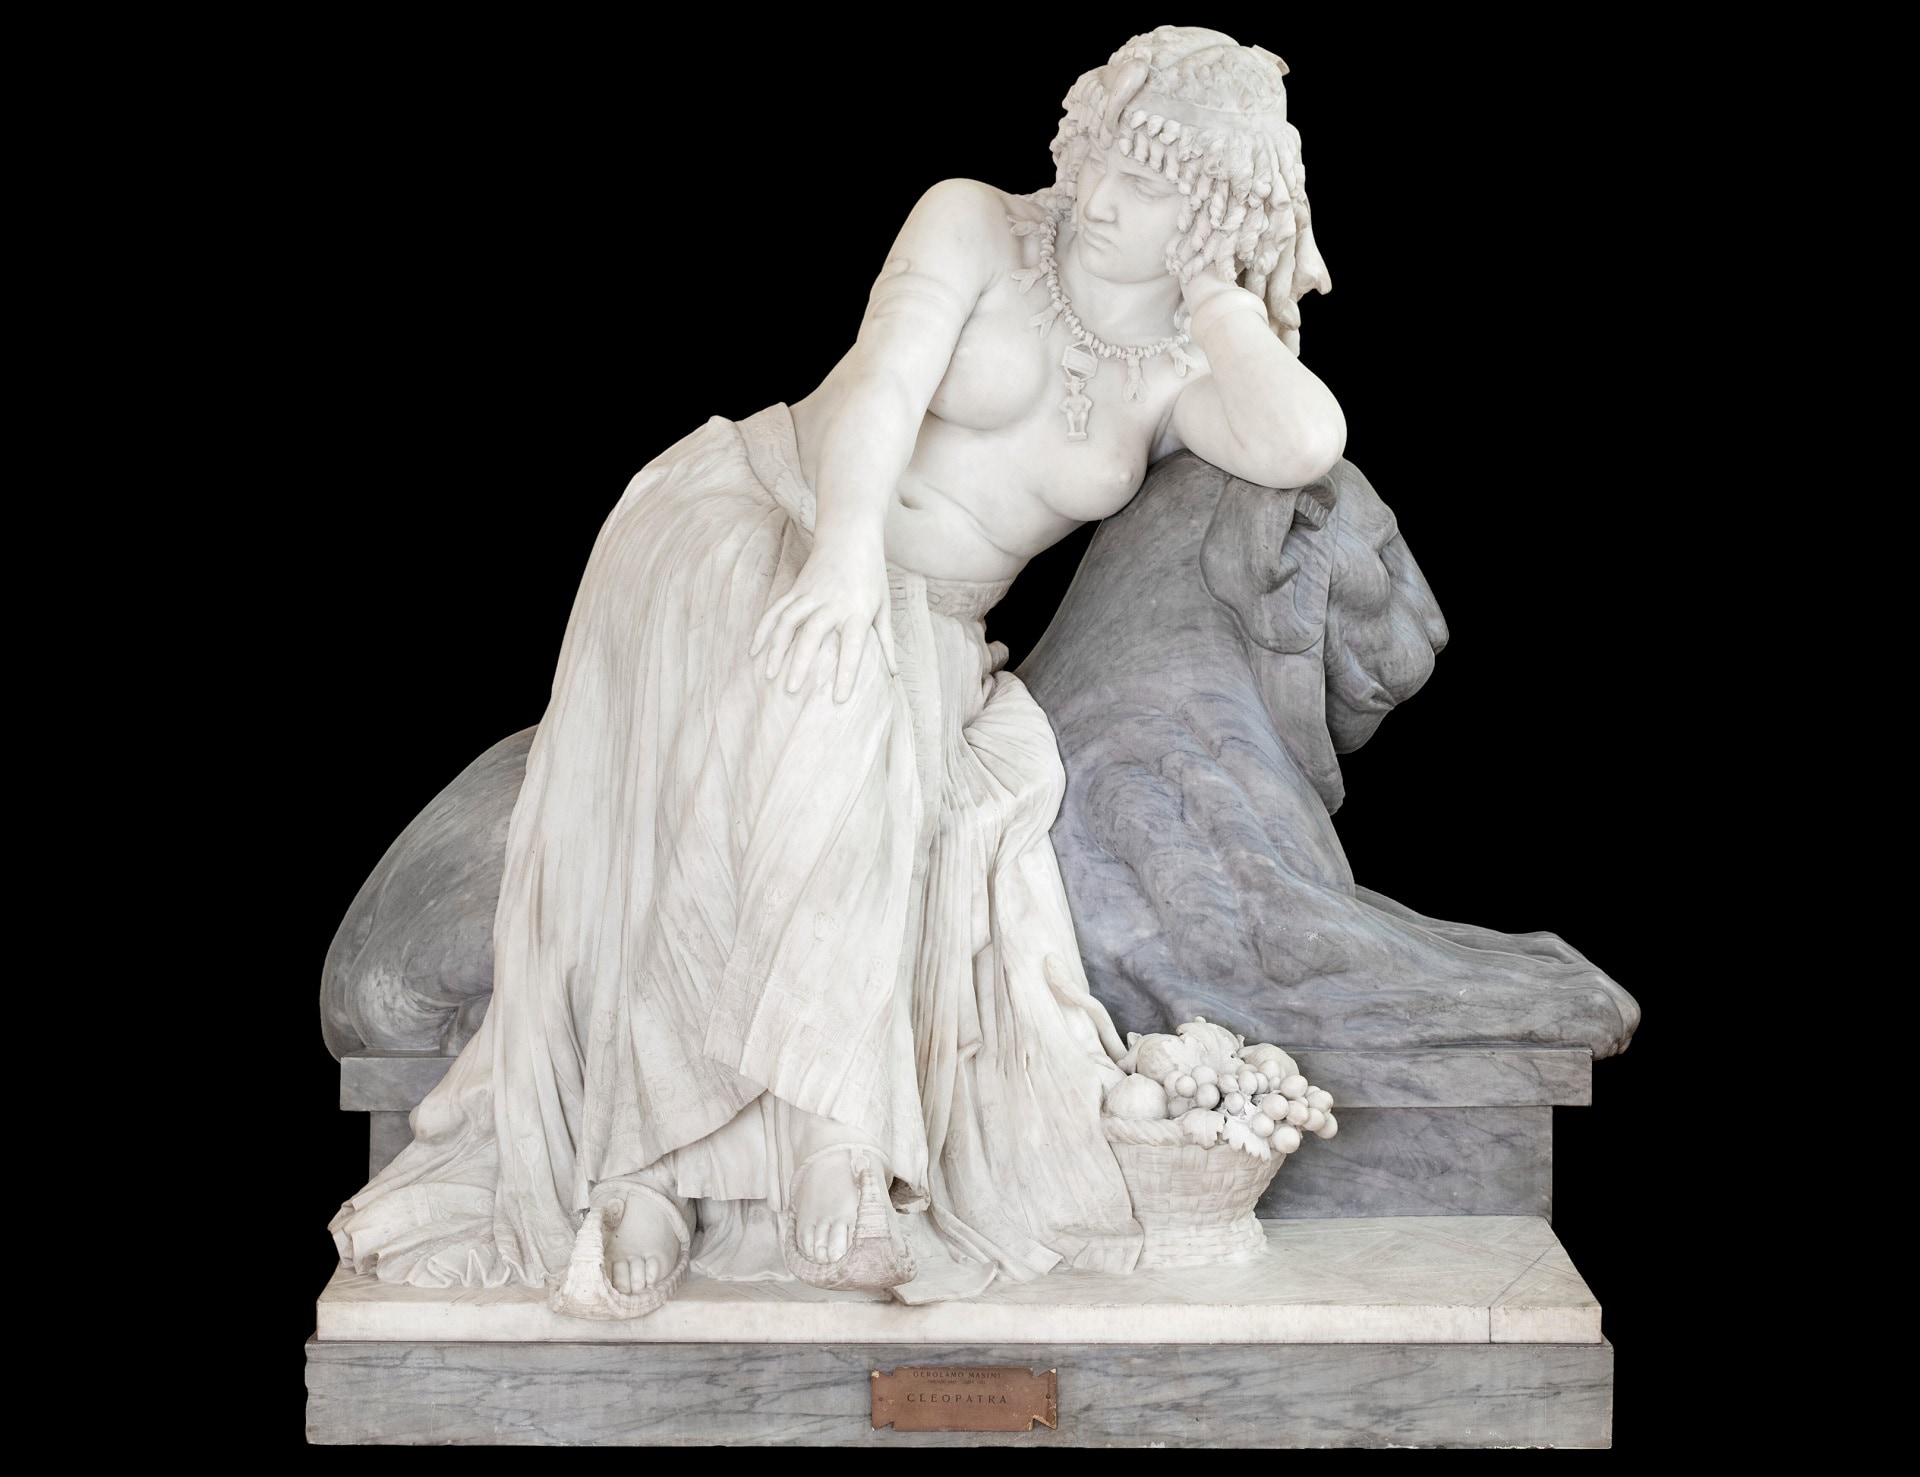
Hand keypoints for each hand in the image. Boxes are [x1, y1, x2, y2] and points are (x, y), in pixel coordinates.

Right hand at [749, 540, 898, 702]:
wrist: (850, 535)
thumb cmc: (871, 574)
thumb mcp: (884, 606)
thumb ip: (886, 641)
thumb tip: (892, 674)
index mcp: (858, 609)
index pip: (853, 646)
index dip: (846, 673)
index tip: (839, 699)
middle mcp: (833, 602)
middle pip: (813, 633)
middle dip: (801, 662)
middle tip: (791, 690)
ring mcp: (810, 594)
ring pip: (788, 621)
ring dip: (776, 647)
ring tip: (767, 674)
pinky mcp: (796, 588)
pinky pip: (776, 610)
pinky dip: (763, 629)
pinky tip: (754, 650)